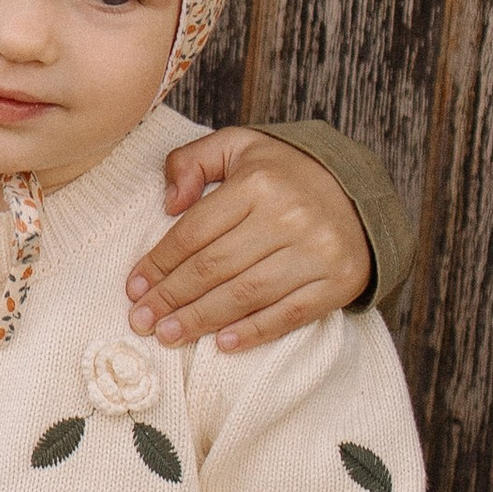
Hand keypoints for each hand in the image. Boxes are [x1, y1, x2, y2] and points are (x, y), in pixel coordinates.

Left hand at [126, 129, 370, 350]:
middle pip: (215, 267)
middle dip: (172, 298)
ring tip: (169, 335)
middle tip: (142, 321)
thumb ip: (192, 160)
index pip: (194, 232)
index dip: (159, 263)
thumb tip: (169, 203)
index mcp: (258, 182)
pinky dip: (253, 332)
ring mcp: (317, 252)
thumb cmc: (283, 173)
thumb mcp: (237, 146)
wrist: (358, 191)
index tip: (134, 287)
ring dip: (202, 320)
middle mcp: (289, 216)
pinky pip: (289, 314)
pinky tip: (221, 344)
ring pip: (246, 295)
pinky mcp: (338, 281)